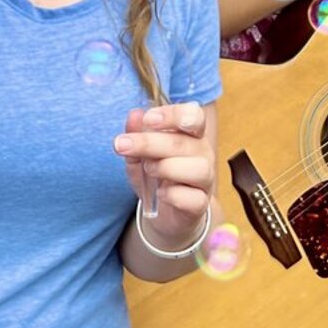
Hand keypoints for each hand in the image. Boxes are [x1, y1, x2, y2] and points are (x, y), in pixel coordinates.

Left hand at [114, 103, 213, 248]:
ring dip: (166, 167)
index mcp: (190, 134)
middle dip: (149, 142)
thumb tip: (134, 115)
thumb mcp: (140, 154)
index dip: (173, 115)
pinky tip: (160, 193)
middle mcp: (202, 153)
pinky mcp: (200, 204)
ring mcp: (204, 179)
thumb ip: (136, 134)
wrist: (165, 211)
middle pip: (183, 143)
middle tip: (123, 145)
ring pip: (197, 169)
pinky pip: (194, 198)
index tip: (148, 119)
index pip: (194, 116)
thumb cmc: (156, 176)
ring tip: (148, 170)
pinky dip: (174, 195)